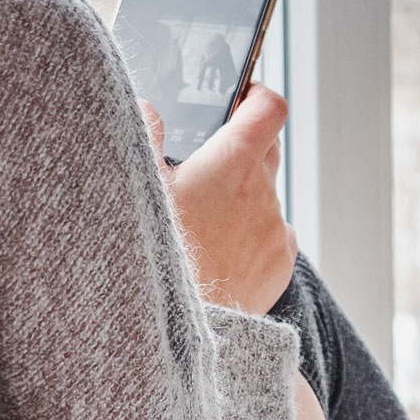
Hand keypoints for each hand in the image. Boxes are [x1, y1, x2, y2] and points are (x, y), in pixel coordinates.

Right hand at [141, 85, 297, 313]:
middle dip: (245, 146)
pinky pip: (272, 235)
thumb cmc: (156, 253)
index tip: (243, 98)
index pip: (269, 108)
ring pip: (266, 197)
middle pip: (268, 150)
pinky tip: (221, 251)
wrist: (180, 322)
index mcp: (234, 161)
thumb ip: (144, 135)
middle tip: (211, 159)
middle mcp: (264, 191)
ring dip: (245, 197)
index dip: (258, 97)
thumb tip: (148, 108)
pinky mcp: (280, 263)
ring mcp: (275, 228)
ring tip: (206, 219)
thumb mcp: (139, 185)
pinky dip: (253, 234)